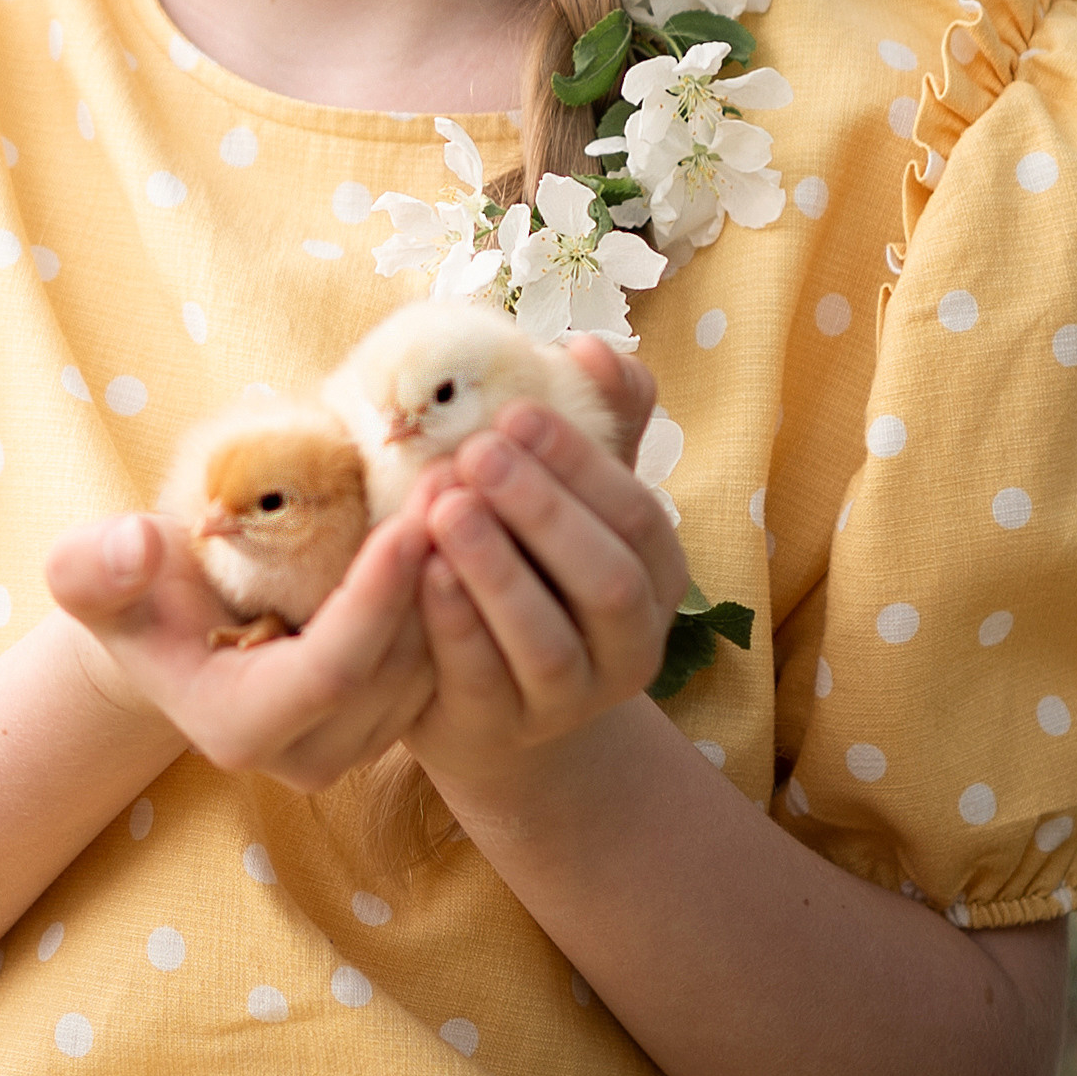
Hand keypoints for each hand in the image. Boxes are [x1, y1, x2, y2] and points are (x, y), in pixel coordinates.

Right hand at [45, 506, 435, 792]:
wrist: (167, 623)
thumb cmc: (131, 591)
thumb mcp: (89, 573)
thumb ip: (94, 565)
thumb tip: (139, 545)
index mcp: (236, 727)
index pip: (330, 672)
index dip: (375, 600)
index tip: (411, 522)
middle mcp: (305, 755)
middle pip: (397, 671)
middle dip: (434, 575)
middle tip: (463, 482)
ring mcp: (355, 743)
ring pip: (434, 668)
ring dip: (460, 579)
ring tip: (474, 486)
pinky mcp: (389, 715)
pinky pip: (446, 662)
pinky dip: (461, 593)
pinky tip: (470, 519)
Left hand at [401, 334, 685, 791]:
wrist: (482, 686)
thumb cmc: (529, 558)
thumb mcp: (565, 491)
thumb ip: (593, 418)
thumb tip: (590, 347)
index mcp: (654, 573)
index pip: (637, 514)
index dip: (581, 462)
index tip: (515, 408)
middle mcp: (629, 643)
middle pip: (605, 580)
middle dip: (542, 511)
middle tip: (477, 450)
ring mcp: (568, 700)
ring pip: (547, 641)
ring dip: (496, 569)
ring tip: (446, 504)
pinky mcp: (499, 728)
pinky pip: (482, 680)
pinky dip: (454, 624)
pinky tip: (421, 569)